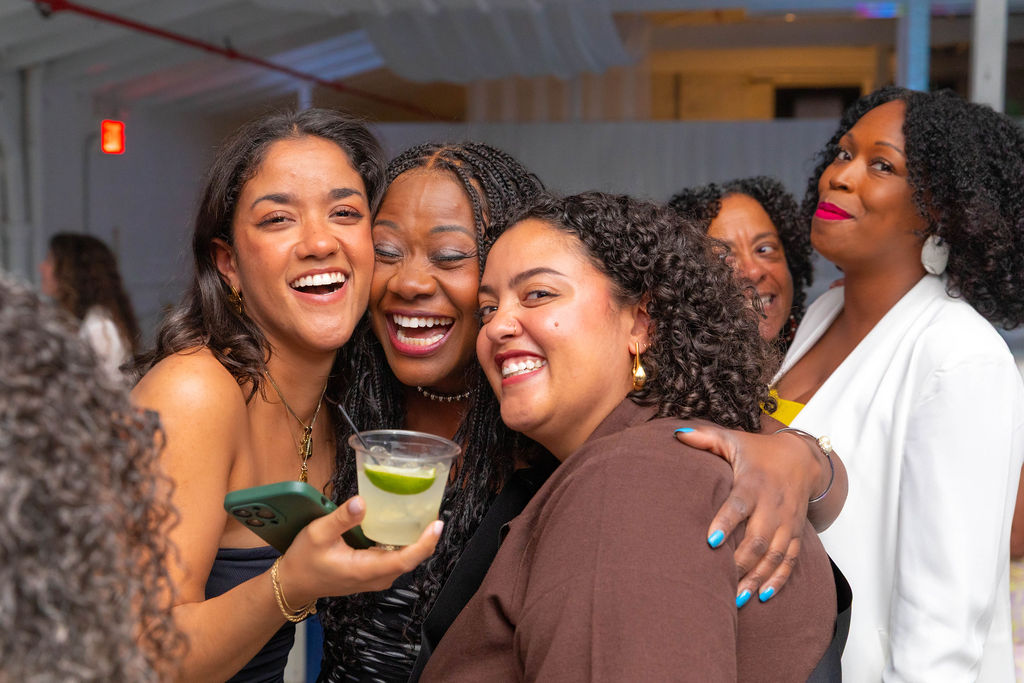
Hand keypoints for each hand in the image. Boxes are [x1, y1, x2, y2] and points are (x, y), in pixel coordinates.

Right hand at [277, 496, 441, 605]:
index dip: (425, 543)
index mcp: (366, 569)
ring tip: (422, 512)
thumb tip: (362, 502)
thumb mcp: (317, 534)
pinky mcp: (374, 574)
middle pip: (411, 558)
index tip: (437, 524)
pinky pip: (396, 559)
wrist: (294, 583)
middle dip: (425, 536)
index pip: (405, 559)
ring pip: (405, 559)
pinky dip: (404, 543)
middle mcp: (377, 578)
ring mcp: (377, 578)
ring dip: (416, 539)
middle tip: (431, 508)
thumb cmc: (304, 560)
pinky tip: (403, 525)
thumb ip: (341, 518)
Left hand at [674, 426, 820, 605]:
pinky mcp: (796, 533)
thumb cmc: (758, 451)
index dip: (726, 522)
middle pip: (758, 538)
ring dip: (757, 577)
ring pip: (774, 554)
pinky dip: (778, 579)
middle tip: (720, 582)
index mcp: (754, 482)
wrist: (802, 459)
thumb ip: (705, 438)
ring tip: (737, 598)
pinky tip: (764, 597)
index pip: (739, 504)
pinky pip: (790, 560)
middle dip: (741, 562)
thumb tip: (676, 433)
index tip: (710, 541)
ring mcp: (787, 522)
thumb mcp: (733, 439)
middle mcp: (772, 505)